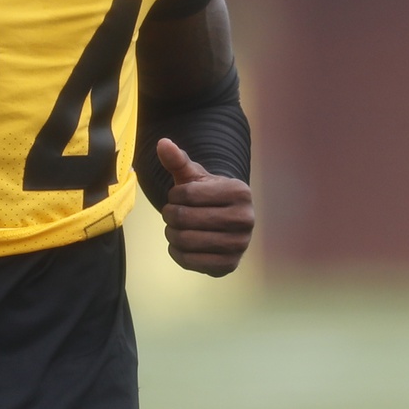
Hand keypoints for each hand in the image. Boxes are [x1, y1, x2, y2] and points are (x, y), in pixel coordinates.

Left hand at [155, 138, 253, 276]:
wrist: (225, 219)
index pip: (188, 194)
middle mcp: (246, 219)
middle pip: (185, 218)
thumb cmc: (208, 194)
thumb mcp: (194, 176)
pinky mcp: (230, 265)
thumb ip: (178, 160)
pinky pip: (190, 261)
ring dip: (171, 233)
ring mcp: (240, 245)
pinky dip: (176, 252)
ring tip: (174, 227)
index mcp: (240, 191)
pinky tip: (180, 244)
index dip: (173, 195)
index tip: (177, 196)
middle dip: (170, 215)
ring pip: (185, 240)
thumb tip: (162, 143)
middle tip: (171, 213)